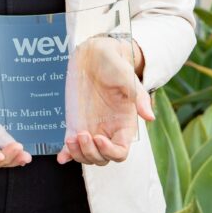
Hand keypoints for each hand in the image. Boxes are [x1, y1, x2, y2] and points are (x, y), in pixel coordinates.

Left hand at [57, 37, 153, 165]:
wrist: (95, 54)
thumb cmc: (114, 65)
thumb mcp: (128, 77)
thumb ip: (138, 97)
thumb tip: (150, 117)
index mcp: (124, 124)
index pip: (120, 152)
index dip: (110, 151)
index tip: (98, 138)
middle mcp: (108, 130)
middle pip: (102, 157)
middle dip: (91, 153)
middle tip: (82, 135)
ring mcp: (91, 128)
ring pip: (87, 154)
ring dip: (79, 154)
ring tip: (70, 140)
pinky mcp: (76, 123)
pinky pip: (71, 145)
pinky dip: (67, 154)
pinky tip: (61, 157)